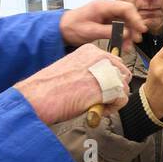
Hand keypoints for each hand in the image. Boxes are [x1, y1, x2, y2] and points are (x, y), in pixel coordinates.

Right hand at [13, 44, 131, 124]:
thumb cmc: (49, 87)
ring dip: (114, 99)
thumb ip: (89, 71)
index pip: (114, 63)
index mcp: (90, 50)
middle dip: (115, 88)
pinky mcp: (106, 88)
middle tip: (102, 99)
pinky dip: (114, 108)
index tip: (100, 89)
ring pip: (124, 87)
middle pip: (122, 74)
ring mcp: (104, 72)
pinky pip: (122, 99)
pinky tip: (100, 110)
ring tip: (99, 106)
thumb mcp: (72, 69)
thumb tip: (102, 82)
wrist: (38, 96)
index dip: (110, 79)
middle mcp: (100, 57)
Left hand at [59, 0, 146, 50]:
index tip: (141, 29)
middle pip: (128, 13)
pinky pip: (119, 25)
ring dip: (130, 32)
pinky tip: (124, 44)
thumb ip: (109, 31)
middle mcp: (107, 7)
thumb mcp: (91, 31)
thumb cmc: (73, 28)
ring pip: (125, 20)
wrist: (61, 28)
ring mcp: (107, 13)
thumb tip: (127, 33)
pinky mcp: (106, 20)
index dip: (136, 18)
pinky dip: (123, 34)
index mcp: (103, 6)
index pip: (125, 8)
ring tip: (130, 45)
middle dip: (134, 26)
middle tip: (137, 40)